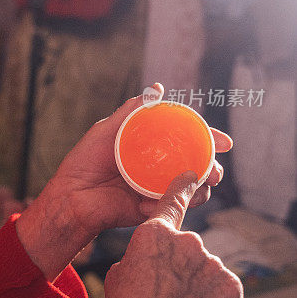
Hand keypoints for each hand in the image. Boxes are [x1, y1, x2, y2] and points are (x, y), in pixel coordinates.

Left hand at [16, 83, 230, 279]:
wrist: (70, 197)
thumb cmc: (84, 162)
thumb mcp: (106, 131)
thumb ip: (131, 112)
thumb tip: (157, 88)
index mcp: (151, 147)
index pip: (186, 139)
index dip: (209, 139)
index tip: (225, 142)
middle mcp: (158, 167)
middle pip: (196, 165)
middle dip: (212, 167)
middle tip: (213, 170)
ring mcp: (156, 189)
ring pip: (192, 189)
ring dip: (200, 187)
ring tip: (196, 184)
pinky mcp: (152, 209)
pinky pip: (172, 207)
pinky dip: (170, 203)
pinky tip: (155, 201)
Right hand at [103, 172, 243, 297]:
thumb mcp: (120, 273)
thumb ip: (142, 256)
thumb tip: (152, 260)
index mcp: (155, 233)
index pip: (174, 200)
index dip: (183, 187)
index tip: (192, 176)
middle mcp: (187, 241)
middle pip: (189, 249)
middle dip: (182, 267)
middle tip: (168, 294)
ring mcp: (212, 263)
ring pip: (208, 270)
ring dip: (199, 285)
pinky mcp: (232, 286)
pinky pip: (225, 289)